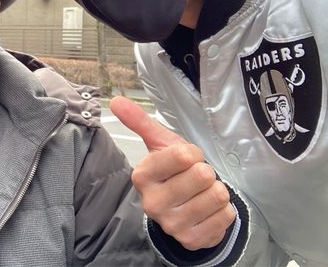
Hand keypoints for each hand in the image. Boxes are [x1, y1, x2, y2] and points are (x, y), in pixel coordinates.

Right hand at [111, 96, 234, 250]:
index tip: (185, 159)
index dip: (192, 153)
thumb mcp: (159, 144)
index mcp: (142, 176)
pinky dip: (223, 210)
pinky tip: (208, 210)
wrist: (181, 209)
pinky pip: (226, 216)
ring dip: (215, 191)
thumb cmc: (172, 171)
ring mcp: (172, 224)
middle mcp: (153, 203)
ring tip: (201, 193)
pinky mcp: (192, 241)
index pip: (184, 155)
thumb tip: (115, 100)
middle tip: (194, 178)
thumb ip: (139, 121)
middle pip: (202, 175)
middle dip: (205, 172)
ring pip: (217, 195)